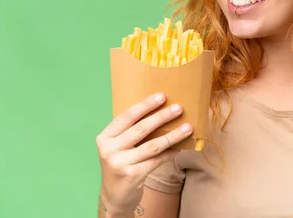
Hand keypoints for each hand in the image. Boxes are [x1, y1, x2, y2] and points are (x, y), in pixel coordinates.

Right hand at [96, 92, 192, 214]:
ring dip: (173, 135)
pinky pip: (157, 160)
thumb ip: (131, 132)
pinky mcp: (132, 175)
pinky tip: (181, 147)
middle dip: (162, 117)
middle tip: (179, 108)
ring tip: (188, 128)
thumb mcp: (119, 146)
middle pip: (141, 129)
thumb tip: (161, 111)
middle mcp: (109, 149)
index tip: (162, 96)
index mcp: (105, 137)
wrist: (114, 196)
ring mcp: (119, 163)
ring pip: (152, 145)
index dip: (145, 105)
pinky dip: (170, 153)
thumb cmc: (121, 164)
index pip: (127, 116)